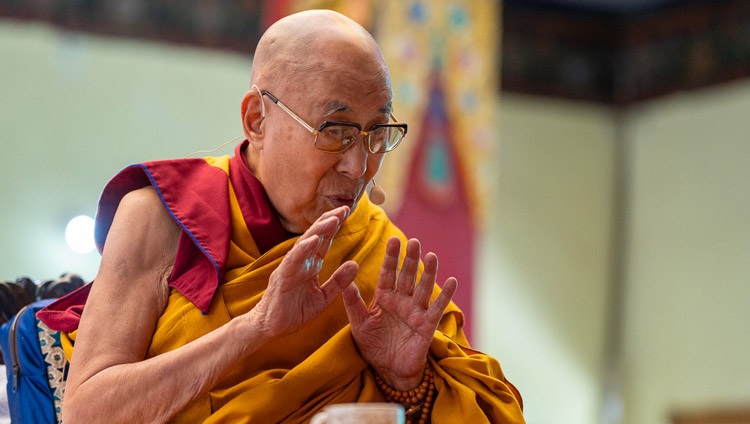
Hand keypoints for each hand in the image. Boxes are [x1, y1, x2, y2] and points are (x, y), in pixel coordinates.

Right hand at [249, 206, 358, 338]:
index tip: (347, 212)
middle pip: (316, 236)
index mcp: (310, 265)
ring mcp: (290, 267)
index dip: (335, 226)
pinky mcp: (282, 277)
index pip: (324, 241)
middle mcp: (300, 262)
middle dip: (329, 221)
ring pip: (305, 244)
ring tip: (333, 219)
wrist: (270, 328)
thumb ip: (339, 282)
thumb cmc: (294, 311)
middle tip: (345, 207)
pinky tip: (314, 239)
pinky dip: (304, 249)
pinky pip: (294, 260)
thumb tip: (355, 264)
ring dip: (319, 230)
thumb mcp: (324, 298)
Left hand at [342, 237, 456, 389]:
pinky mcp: (427, 326)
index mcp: (384, 298)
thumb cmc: (373, 345)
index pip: (388, 273)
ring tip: (432, 256)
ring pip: (423, 288)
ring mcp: (416, 312)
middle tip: (414, 242)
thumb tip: (345, 283)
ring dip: (429, 273)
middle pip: (407, 276)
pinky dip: (445, 296)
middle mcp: (402, 301)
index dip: (391, 258)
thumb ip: (353, 304)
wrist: (388, 370)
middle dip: (410, 259)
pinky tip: (452, 282)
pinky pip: (437, 308)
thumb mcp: (359, 324)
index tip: (393, 240)